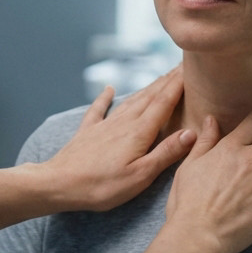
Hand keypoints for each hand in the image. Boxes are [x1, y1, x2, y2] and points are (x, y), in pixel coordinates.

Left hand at [24, 66, 195, 212]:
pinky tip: (108, 89)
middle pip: (149, 97)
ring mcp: (104, 125)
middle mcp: (123, 123)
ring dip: (146, 88)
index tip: (190, 68)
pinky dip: (105, 98)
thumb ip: (166, 153)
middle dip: (166, 81)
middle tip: (180, 66)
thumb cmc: (102, 186)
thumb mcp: (141, 175)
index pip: (164, 102)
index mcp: (139, 132)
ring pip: (130, 101)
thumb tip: (192, 133)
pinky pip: (99, 109)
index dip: (179, 84)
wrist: (59, 183)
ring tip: (159, 78)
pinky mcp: (88, 132)